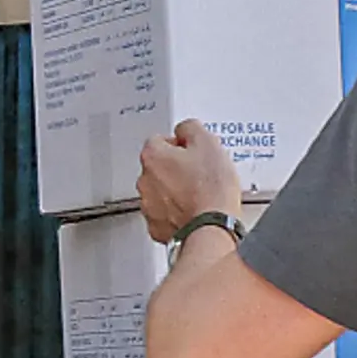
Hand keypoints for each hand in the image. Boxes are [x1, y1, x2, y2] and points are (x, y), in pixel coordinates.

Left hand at [139, 120, 244, 244]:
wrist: (211, 229)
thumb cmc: (210, 190)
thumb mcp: (208, 143)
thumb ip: (191, 128)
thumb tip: (186, 130)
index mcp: (153, 156)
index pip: (160, 139)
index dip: (180, 144)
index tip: (194, 151)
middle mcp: (145, 181)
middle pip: (158, 167)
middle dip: (176, 168)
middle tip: (200, 174)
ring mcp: (149, 206)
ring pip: (160, 192)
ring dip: (175, 191)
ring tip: (200, 195)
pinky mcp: (158, 228)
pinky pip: (165, 215)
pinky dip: (177, 214)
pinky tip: (195, 212)